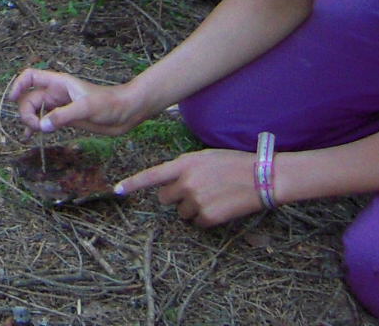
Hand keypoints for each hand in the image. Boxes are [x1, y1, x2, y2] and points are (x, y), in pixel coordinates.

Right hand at [6, 67, 141, 135]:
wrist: (126, 113)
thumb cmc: (109, 104)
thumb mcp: (86, 108)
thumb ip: (63, 116)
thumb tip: (42, 126)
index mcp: (59, 83)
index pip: (31, 76)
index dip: (18, 85)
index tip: (12, 100)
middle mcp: (57, 93)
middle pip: (30, 98)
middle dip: (27, 112)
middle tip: (35, 128)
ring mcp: (61, 106)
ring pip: (36, 111)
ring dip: (30, 121)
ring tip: (31, 134)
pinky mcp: (67, 118)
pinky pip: (46, 121)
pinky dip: (38, 128)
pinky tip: (32, 137)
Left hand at [117, 149, 262, 226]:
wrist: (261, 177)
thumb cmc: (234, 163)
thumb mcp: (204, 157)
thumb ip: (185, 167)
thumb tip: (172, 182)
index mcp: (184, 164)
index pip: (152, 175)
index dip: (133, 184)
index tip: (117, 190)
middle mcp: (186, 182)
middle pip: (164, 198)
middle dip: (174, 198)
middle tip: (193, 192)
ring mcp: (196, 200)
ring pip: (181, 212)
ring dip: (192, 208)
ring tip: (212, 197)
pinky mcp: (208, 217)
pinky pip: (197, 222)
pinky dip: (205, 218)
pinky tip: (220, 207)